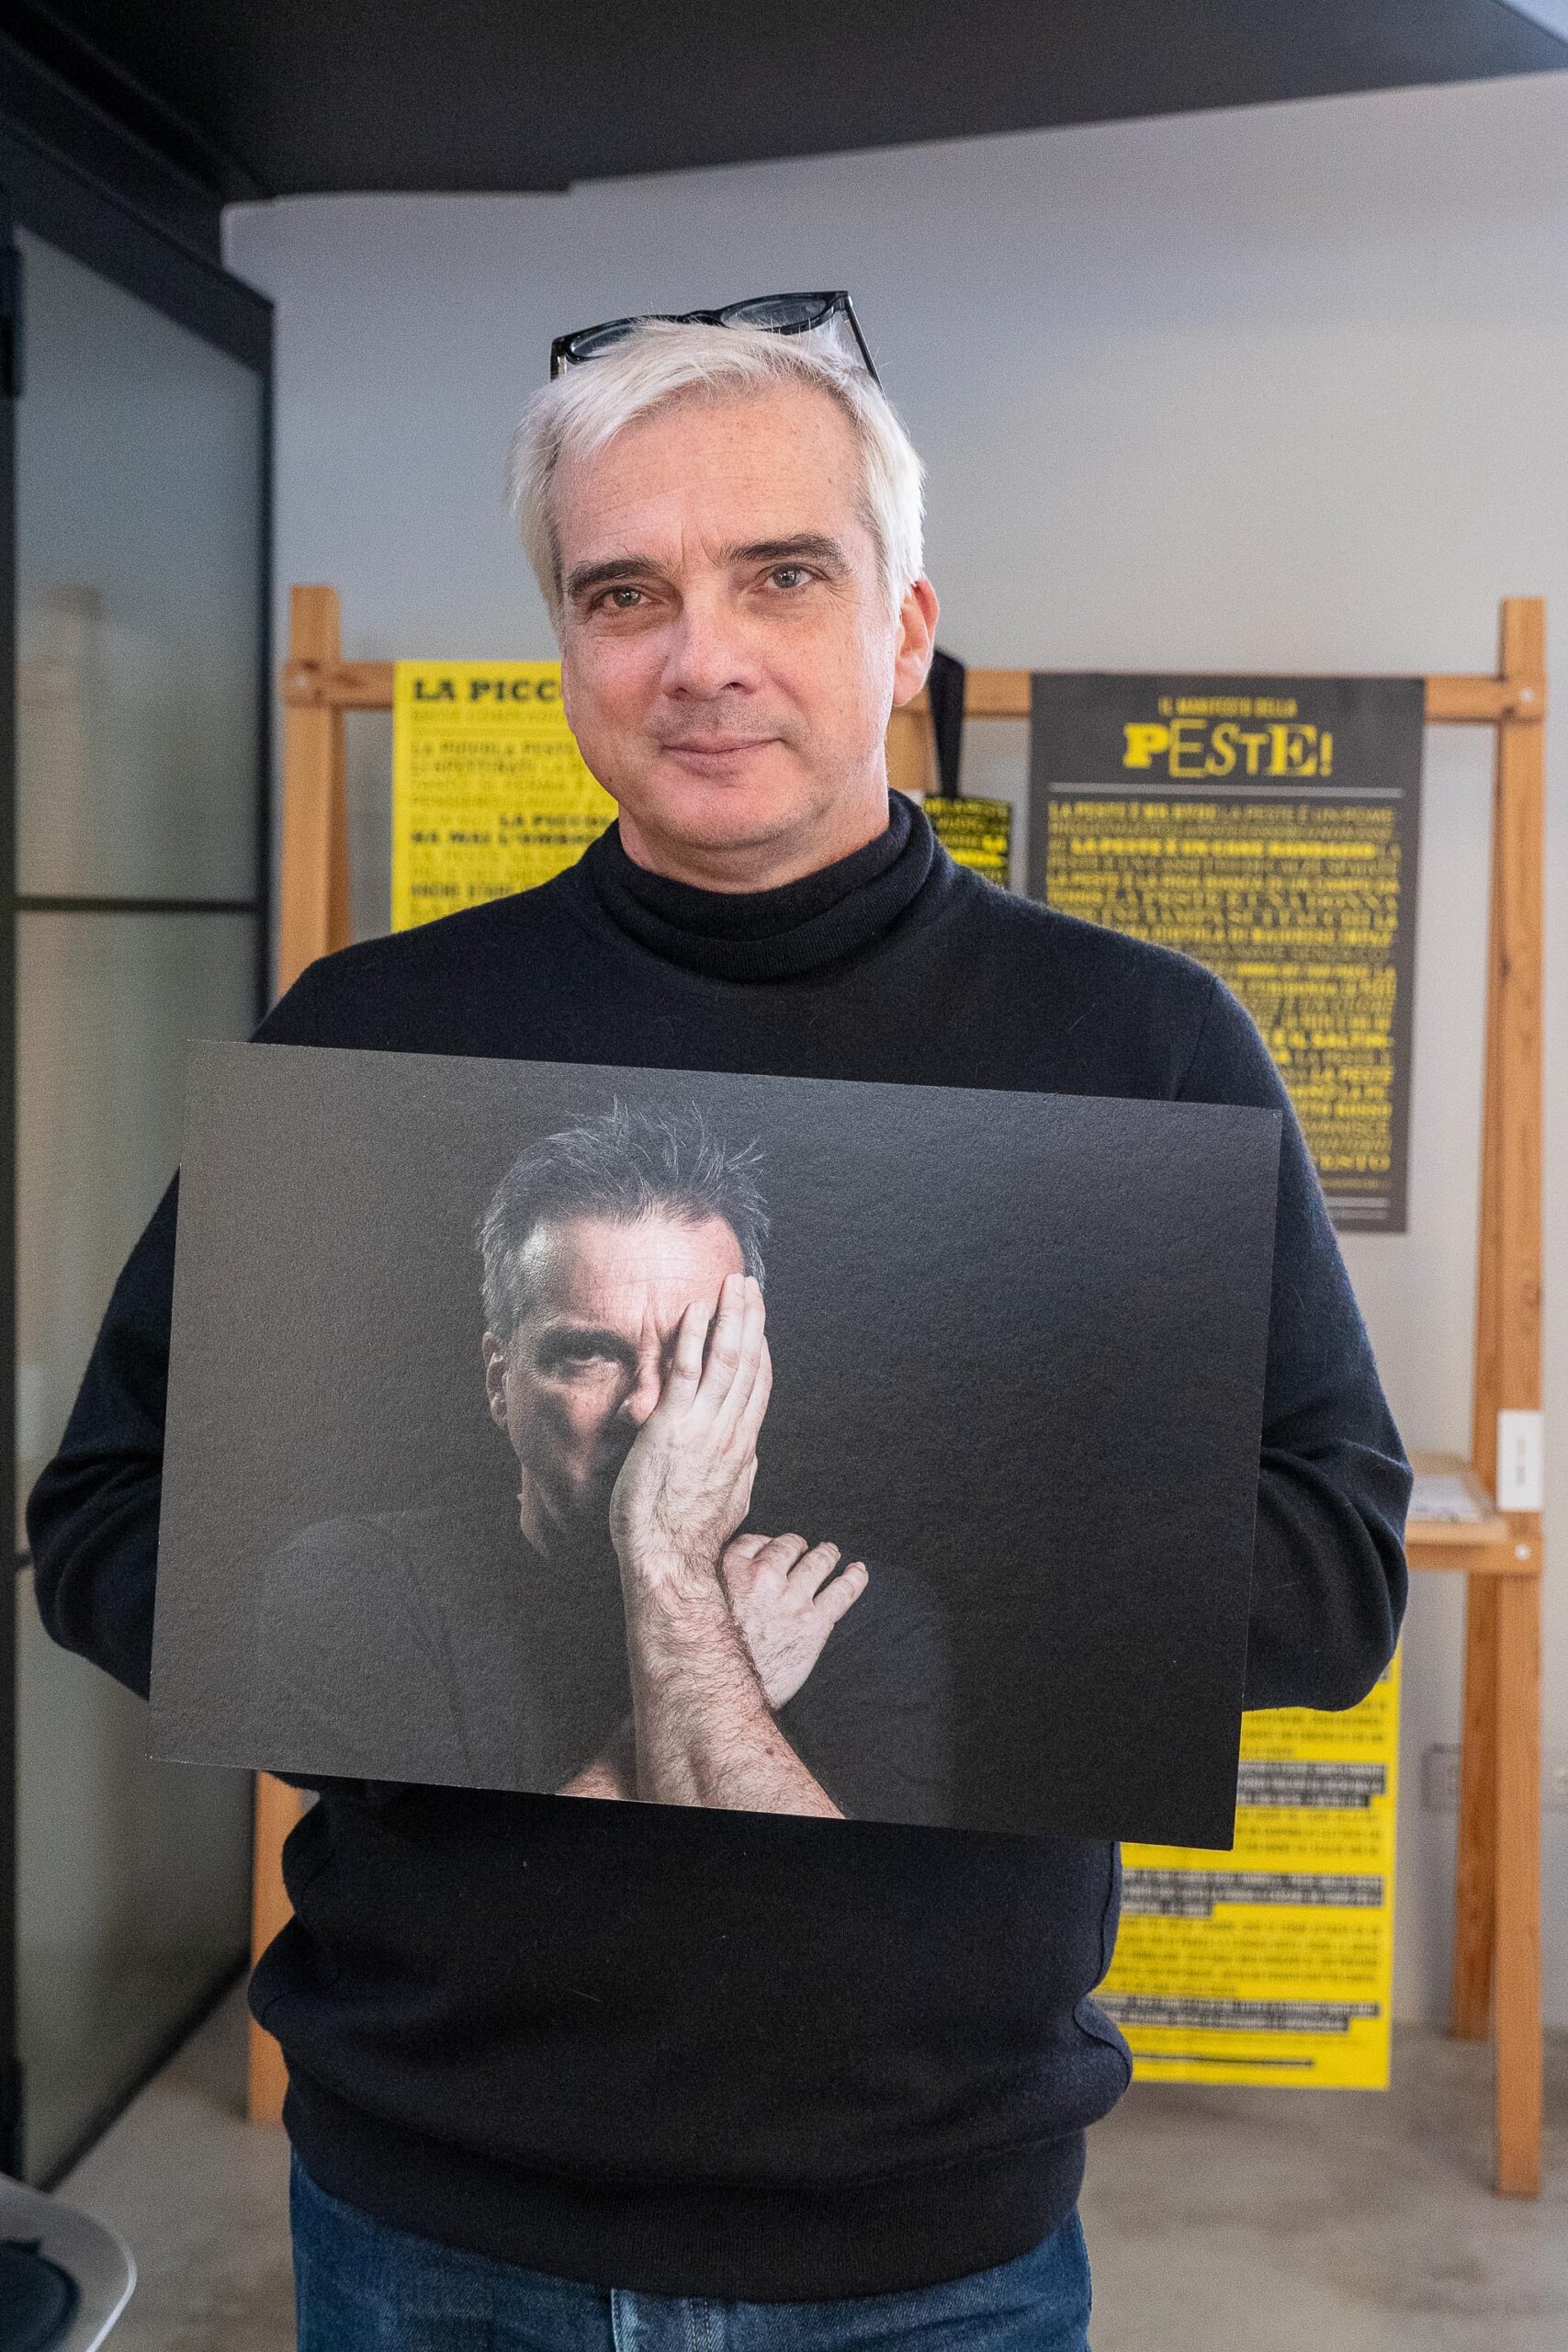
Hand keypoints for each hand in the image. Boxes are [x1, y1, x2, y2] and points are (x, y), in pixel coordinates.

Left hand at [609, 1272, 772, 1597]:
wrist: (671, 1559)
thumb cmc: (688, 1539)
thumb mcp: (728, 1502)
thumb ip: (737, 1471)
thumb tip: (746, 1458)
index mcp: (741, 1448)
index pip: (757, 1387)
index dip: (760, 1350)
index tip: (758, 1324)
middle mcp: (729, 1431)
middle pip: (750, 1364)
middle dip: (751, 1321)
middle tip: (751, 1287)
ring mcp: (704, 1425)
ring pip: (728, 1359)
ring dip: (732, 1317)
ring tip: (735, 1285)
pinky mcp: (673, 1424)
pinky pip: (688, 1371)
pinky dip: (695, 1337)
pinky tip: (697, 1310)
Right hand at [721, 1532, 868, 1709]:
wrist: (723, 1693)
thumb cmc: (708, 1653)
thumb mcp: (698, 1607)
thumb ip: (711, 1584)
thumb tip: (720, 1572)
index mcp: (730, 1571)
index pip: (752, 1541)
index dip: (764, 1543)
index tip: (769, 1547)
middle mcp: (763, 1578)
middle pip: (788, 1546)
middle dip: (797, 1546)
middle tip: (803, 1548)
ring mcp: (792, 1599)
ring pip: (818, 1561)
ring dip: (827, 1554)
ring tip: (830, 1553)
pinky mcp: (814, 1623)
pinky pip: (842, 1592)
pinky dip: (854, 1579)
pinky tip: (858, 1571)